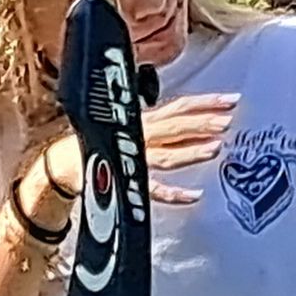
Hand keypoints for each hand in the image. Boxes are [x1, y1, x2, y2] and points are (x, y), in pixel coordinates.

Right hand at [35, 92, 239, 209]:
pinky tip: (194, 195)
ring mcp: (134, 160)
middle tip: (227, 121)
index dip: (205, 103)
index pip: (178, 108)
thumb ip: (166, 125)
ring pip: (165, 155)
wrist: (64, 164)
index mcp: (144, 121)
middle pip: (174, 127)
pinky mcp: (128, 184)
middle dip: (201, 123)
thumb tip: (201, 123)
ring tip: (215, 148)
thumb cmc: (105, 143)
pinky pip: (152, 190)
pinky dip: (173, 193)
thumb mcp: (136, 127)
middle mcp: (140, 136)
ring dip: (189, 152)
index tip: (230, 100)